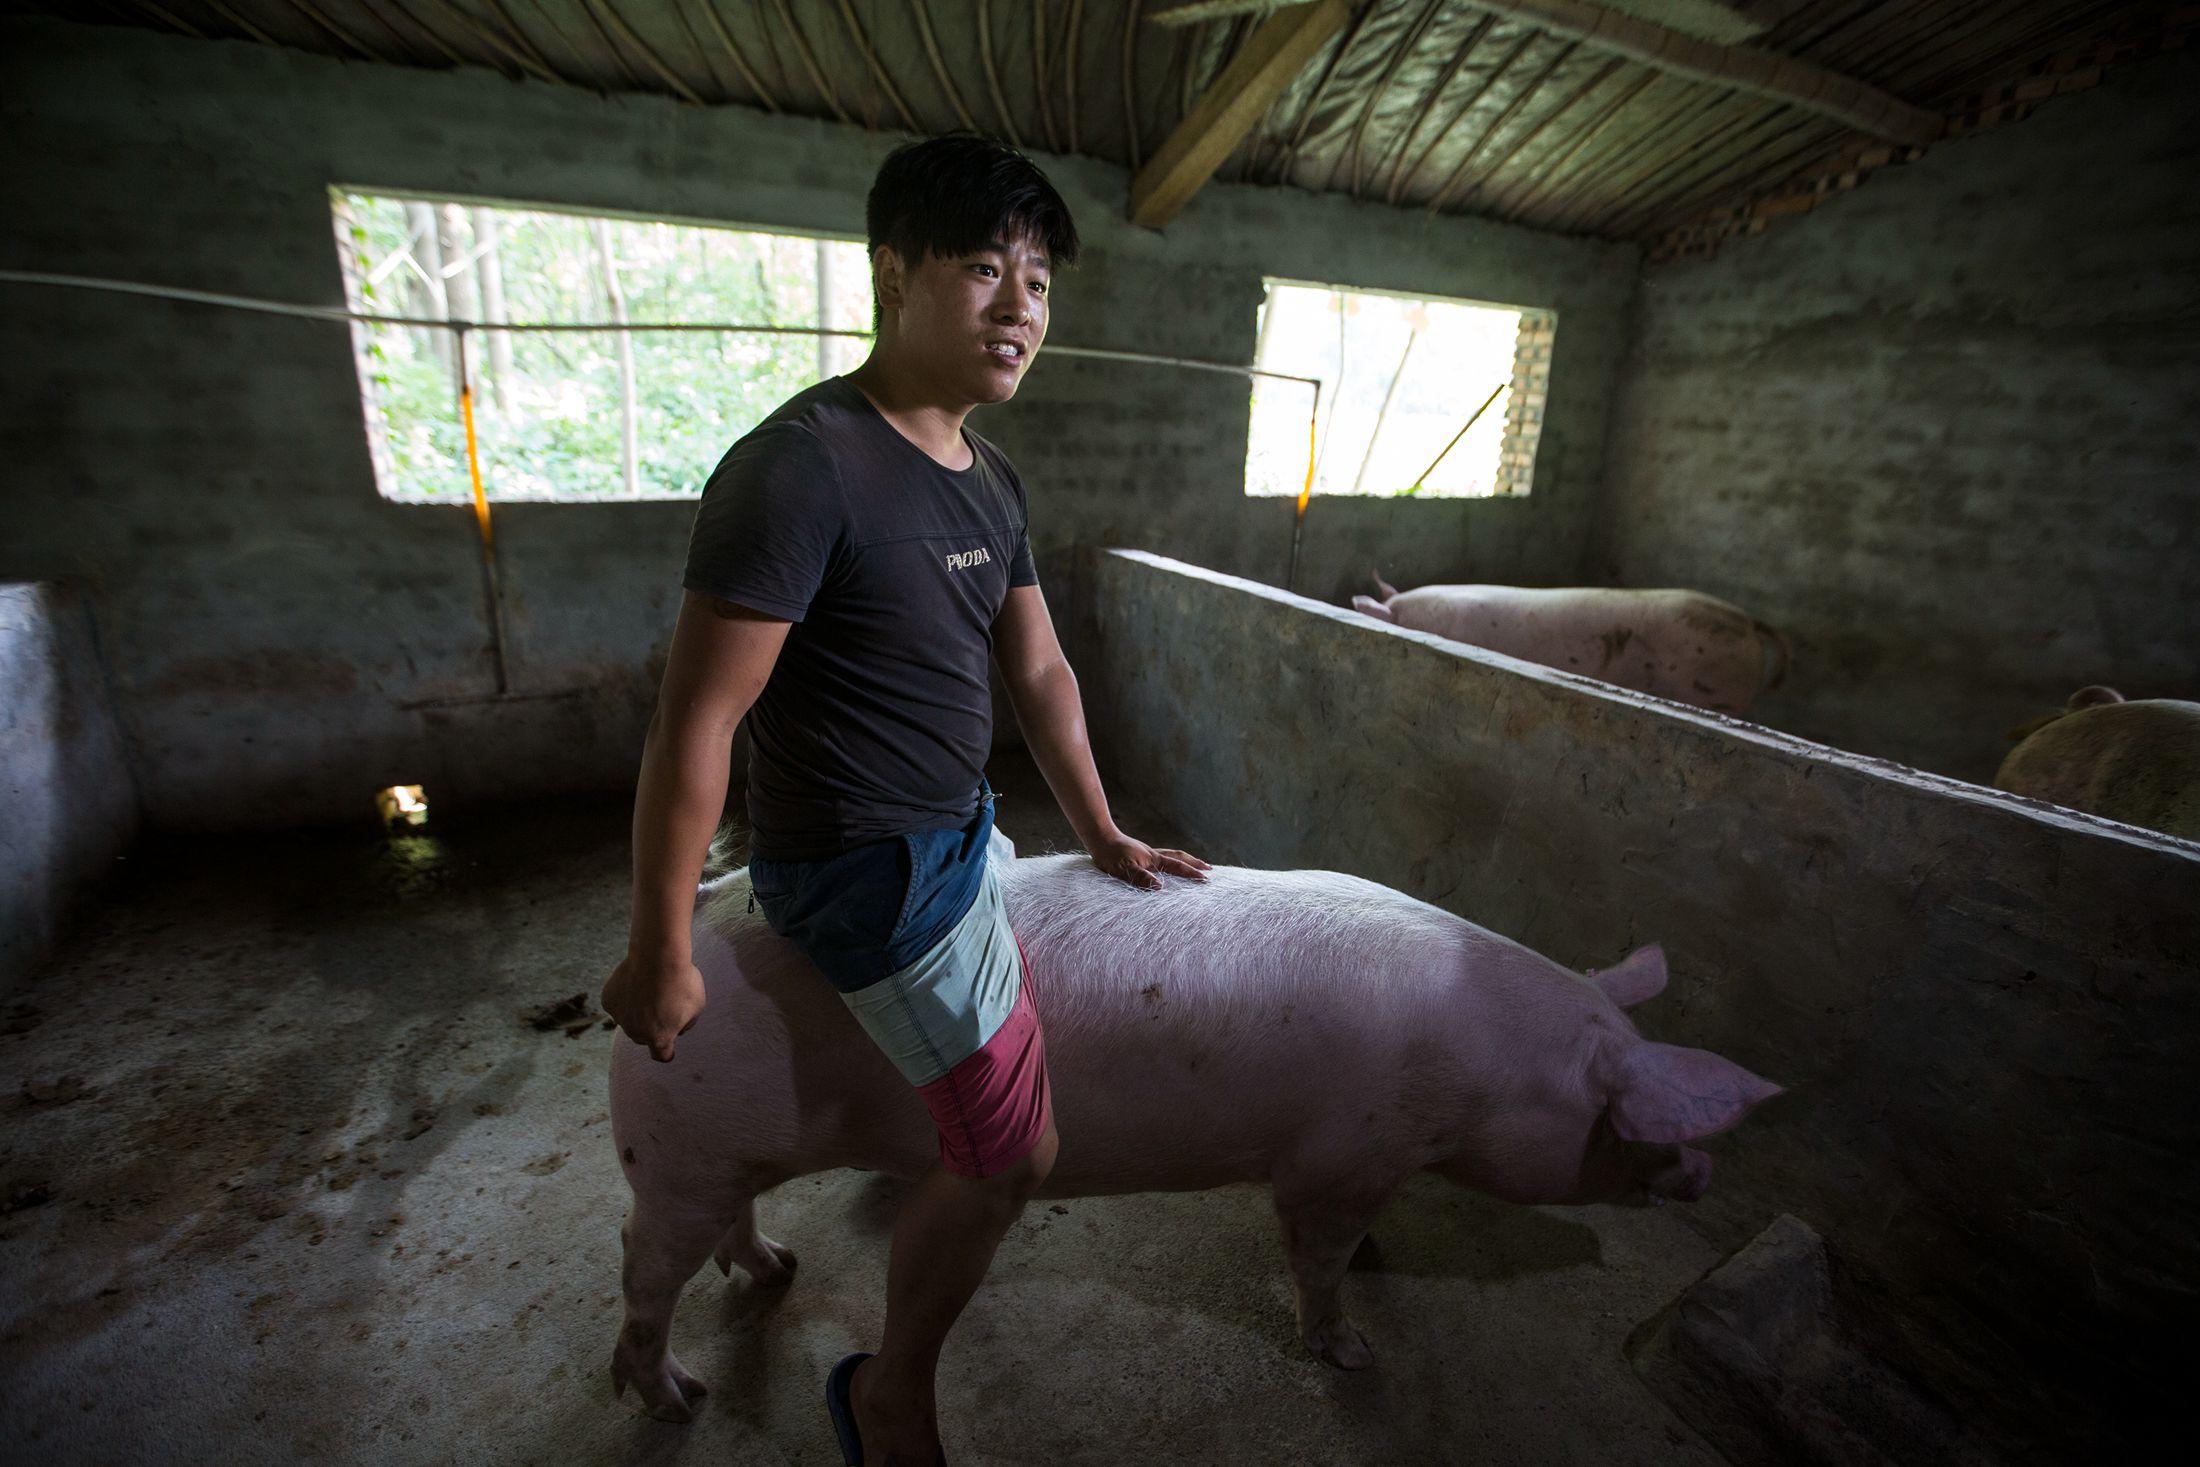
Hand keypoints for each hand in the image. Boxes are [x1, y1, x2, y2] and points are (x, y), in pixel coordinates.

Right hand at [602, 952, 705, 1062]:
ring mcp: (620, 1018)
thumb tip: (678, 1028)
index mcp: (659, 1038)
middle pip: (643, 1036)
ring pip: (629, 1020)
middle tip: (661, 1004)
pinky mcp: (608, 1001)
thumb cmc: (681, 981)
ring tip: (649, 987)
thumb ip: (686, 1023)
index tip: (668, 1049)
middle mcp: (636, 1033)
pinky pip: (618, 1003)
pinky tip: (635, 980)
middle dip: (651, 1026)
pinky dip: (624, 996)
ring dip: (637, 1011)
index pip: (662, 1055)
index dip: (666, 1051)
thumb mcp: (697, 1006)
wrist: (657, 957)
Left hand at [1087, 830, 1210, 890]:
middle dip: (1194, 863)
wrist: (1099, 837)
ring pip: (1171, 856)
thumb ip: (1140, 877)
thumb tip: (1160, 887)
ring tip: (1192, 865)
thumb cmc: (1109, 854)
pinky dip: (1169, 861)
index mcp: (1153, 859)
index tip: (1206, 879)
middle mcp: (1153, 855)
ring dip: (1184, 860)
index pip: (1177, 867)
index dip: (1192, 873)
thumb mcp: (1123, 869)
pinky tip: (1164, 868)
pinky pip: (1160, 858)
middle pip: (1179, 857)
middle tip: (1209, 869)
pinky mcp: (1139, 854)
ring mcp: (1146, 853)